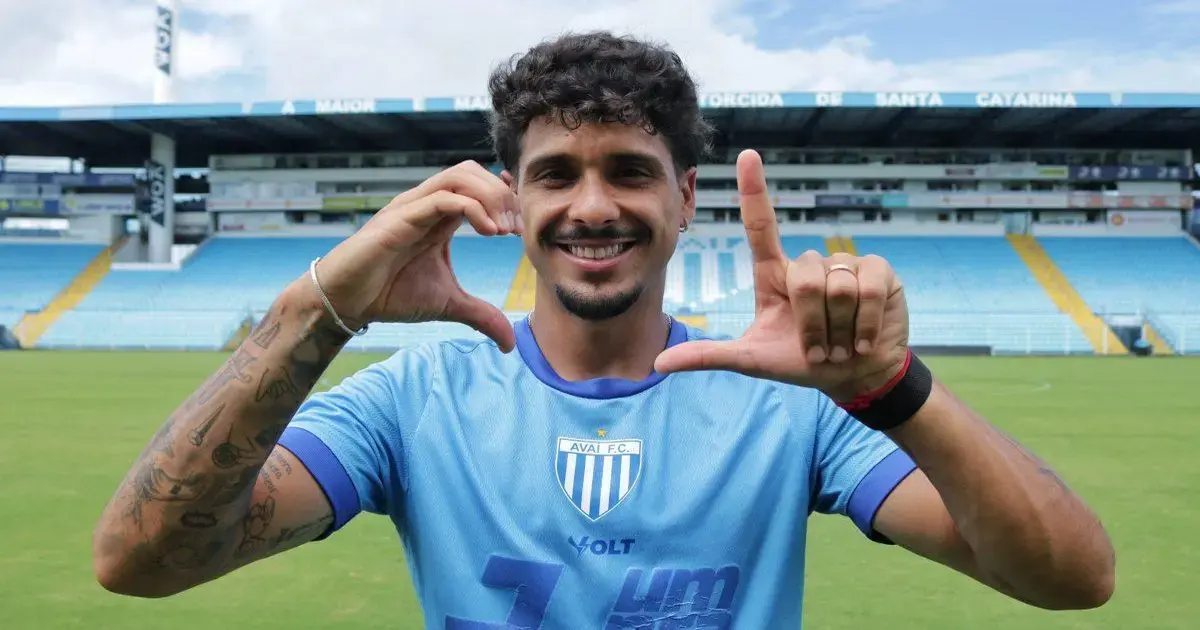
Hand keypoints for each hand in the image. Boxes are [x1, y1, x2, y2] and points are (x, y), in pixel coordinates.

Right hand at [305, 160, 521, 351]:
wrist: (346, 302)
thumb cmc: (390, 294)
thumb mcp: (449, 305)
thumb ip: (482, 316)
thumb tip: (510, 343)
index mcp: (440, 216)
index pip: (479, 185)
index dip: (507, 197)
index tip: (523, 227)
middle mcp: (427, 203)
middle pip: (473, 171)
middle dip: (503, 194)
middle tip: (516, 229)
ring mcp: (414, 206)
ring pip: (459, 175)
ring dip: (491, 196)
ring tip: (504, 229)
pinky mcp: (401, 217)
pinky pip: (443, 198)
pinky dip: (473, 208)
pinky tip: (489, 232)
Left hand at [654, 150, 909, 400]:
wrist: (854, 376)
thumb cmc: (799, 361)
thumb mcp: (752, 360)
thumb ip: (709, 356)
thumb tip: (660, 362)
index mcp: (775, 274)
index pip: (761, 226)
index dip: (754, 190)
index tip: (747, 155)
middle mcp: (808, 263)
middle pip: (804, 281)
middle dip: (811, 325)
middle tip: (818, 346)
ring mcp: (846, 263)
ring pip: (836, 289)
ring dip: (839, 329)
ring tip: (841, 342)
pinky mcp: (879, 271)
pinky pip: (868, 290)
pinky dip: (866, 325)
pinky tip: (864, 340)